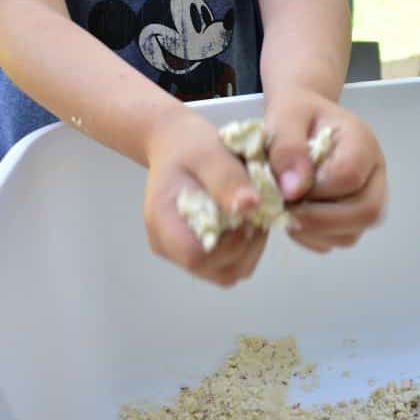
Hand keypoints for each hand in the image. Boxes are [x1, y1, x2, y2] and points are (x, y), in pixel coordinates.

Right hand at [142, 106, 267, 285]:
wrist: (176, 146)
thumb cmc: (189, 146)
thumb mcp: (209, 153)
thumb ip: (227, 179)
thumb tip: (251, 206)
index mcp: (162, 221)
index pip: (196, 256)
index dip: (231, 242)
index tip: (247, 213)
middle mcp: (168, 245)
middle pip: (216, 271)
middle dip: (247, 245)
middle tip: (257, 211)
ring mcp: (181, 253)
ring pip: (227, 273)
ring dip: (250, 249)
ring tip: (253, 215)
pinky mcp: (198, 253)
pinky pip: (229, 266)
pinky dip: (246, 249)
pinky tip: (248, 221)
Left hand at [264, 89, 386, 252]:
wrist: (300, 120)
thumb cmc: (295, 114)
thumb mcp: (285, 116)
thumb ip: (288, 147)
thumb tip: (294, 190)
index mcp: (363, 142)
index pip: (349, 176)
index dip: (315, 189)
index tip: (284, 186)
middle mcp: (375, 173)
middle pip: (366, 211)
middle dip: (319, 220)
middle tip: (284, 211)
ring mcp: (369, 197)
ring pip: (353, 232)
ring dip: (314, 232)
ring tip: (286, 211)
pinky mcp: (354, 216)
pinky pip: (339, 239)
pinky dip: (313, 238)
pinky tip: (293, 218)